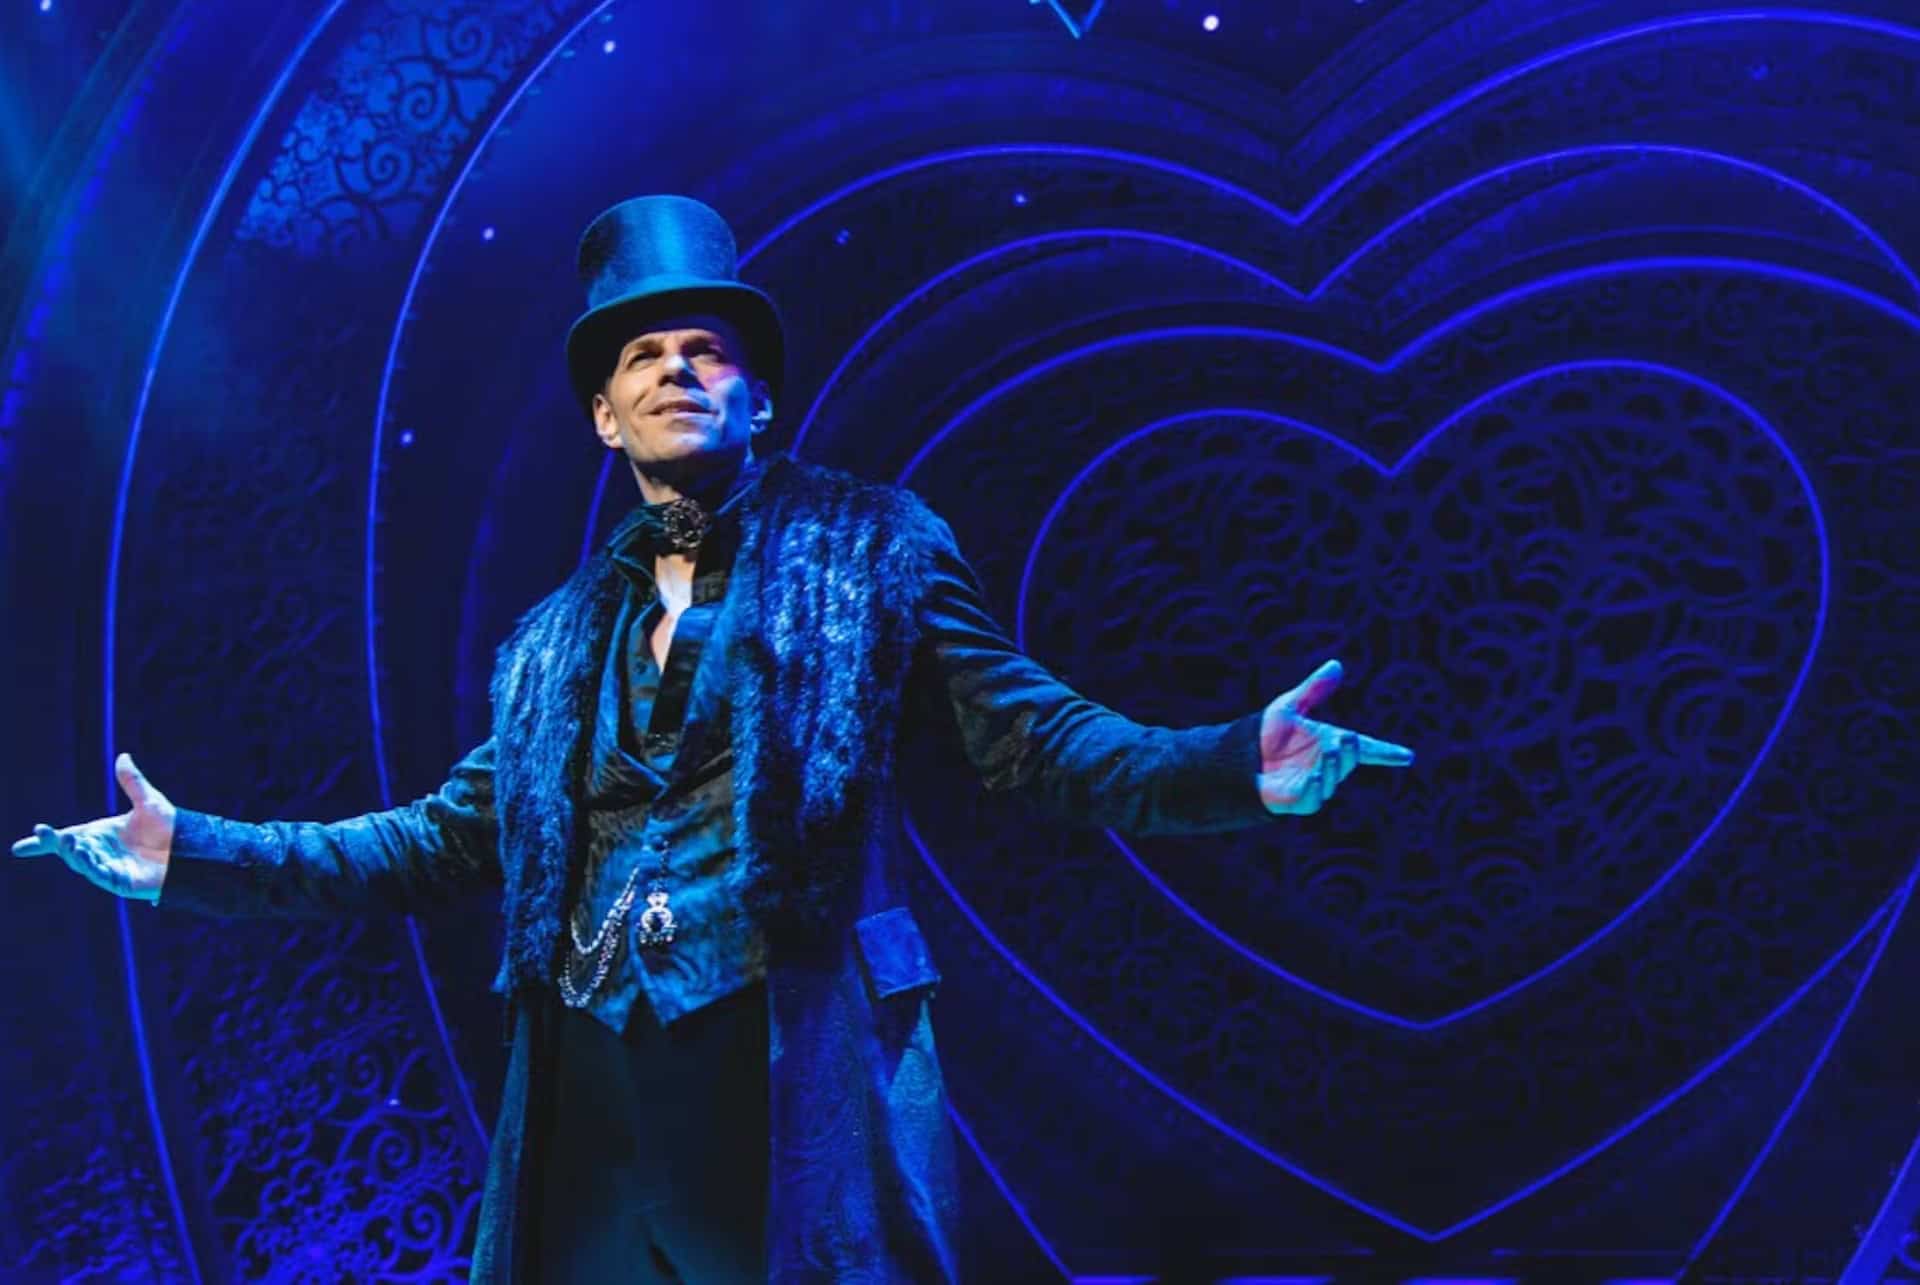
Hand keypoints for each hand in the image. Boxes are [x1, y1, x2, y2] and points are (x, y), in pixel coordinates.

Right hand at [11, 753, 175, 901]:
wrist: (194, 851)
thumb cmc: (171, 829)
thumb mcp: (149, 802)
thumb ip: (133, 782)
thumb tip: (123, 757)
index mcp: (100, 835)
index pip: (65, 839)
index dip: (44, 843)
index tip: (20, 847)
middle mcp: (101, 853)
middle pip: (71, 851)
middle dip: (58, 844)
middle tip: (50, 834)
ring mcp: (110, 869)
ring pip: (85, 864)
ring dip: (76, 855)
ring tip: (72, 843)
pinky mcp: (124, 883)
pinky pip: (105, 877)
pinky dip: (96, 870)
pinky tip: (91, 861)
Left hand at [1259, 659, 1413, 814]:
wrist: (1242, 756)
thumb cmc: (1269, 733)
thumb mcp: (1290, 705)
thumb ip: (1314, 688)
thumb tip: (1336, 664)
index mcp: (1332, 743)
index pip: (1365, 749)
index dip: (1386, 753)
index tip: (1406, 756)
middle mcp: (1328, 765)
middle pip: (1349, 761)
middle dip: (1351, 752)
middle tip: (1346, 738)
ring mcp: (1315, 785)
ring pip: (1332, 780)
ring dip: (1333, 767)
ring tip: (1329, 752)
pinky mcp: (1298, 800)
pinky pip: (1311, 799)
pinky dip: (1314, 789)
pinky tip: (1313, 777)